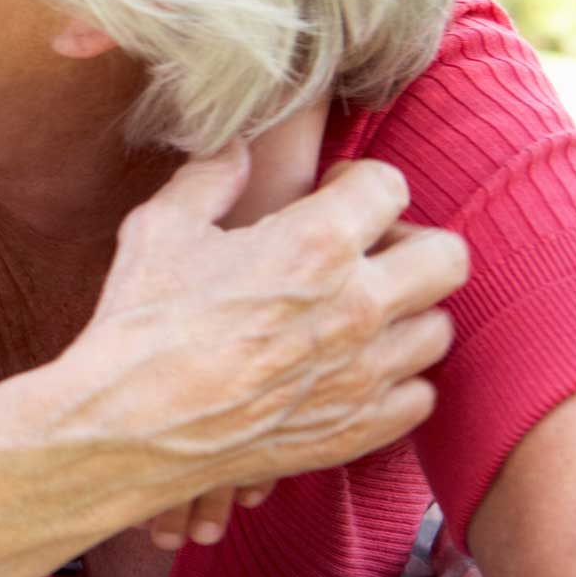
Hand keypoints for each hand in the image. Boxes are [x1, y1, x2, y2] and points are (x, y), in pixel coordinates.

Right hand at [70, 146, 468, 505]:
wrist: (129, 425)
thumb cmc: (141, 323)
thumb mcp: (160, 226)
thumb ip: (209, 177)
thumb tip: (235, 148)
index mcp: (315, 242)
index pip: (390, 184)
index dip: (360, 181)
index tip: (333, 194)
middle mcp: (358, 305)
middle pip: (447, 256)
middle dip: (409, 241)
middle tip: (364, 252)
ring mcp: (365, 372)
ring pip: (439, 328)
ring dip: (405, 314)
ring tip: (358, 314)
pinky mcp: (359, 428)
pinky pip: (420, 396)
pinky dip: (397, 380)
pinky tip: (352, 369)